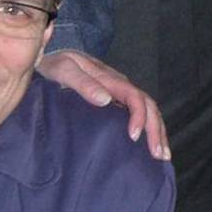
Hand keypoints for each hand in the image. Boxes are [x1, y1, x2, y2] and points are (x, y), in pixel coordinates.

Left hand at [38, 50, 169, 161]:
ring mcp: (119, 92)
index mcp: (110, 78)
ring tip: (162, 155)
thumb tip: (105, 99)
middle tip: (158, 155)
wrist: (48, 57)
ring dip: (157, 131)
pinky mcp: (115, 99)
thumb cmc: (55, 65)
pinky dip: (149, 128)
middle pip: (148, 105)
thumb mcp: (63, 70)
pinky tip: (150, 144)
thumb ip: (82, 83)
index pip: (134, 97)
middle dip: (156, 129)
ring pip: (148, 110)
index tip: (134, 137)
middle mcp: (119, 85)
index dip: (139, 116)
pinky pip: (138, 113)